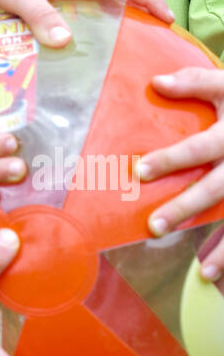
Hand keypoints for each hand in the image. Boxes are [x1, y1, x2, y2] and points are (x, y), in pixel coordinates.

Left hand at [139, 68, 223, 279]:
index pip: (198, 148)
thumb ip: (195, 82)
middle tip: (154, 226)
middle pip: (215, 189)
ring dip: (223, 248)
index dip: (170, 159)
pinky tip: (217, 273)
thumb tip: (155, 83)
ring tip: (201, 271)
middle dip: (185, 208)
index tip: (140, 171)